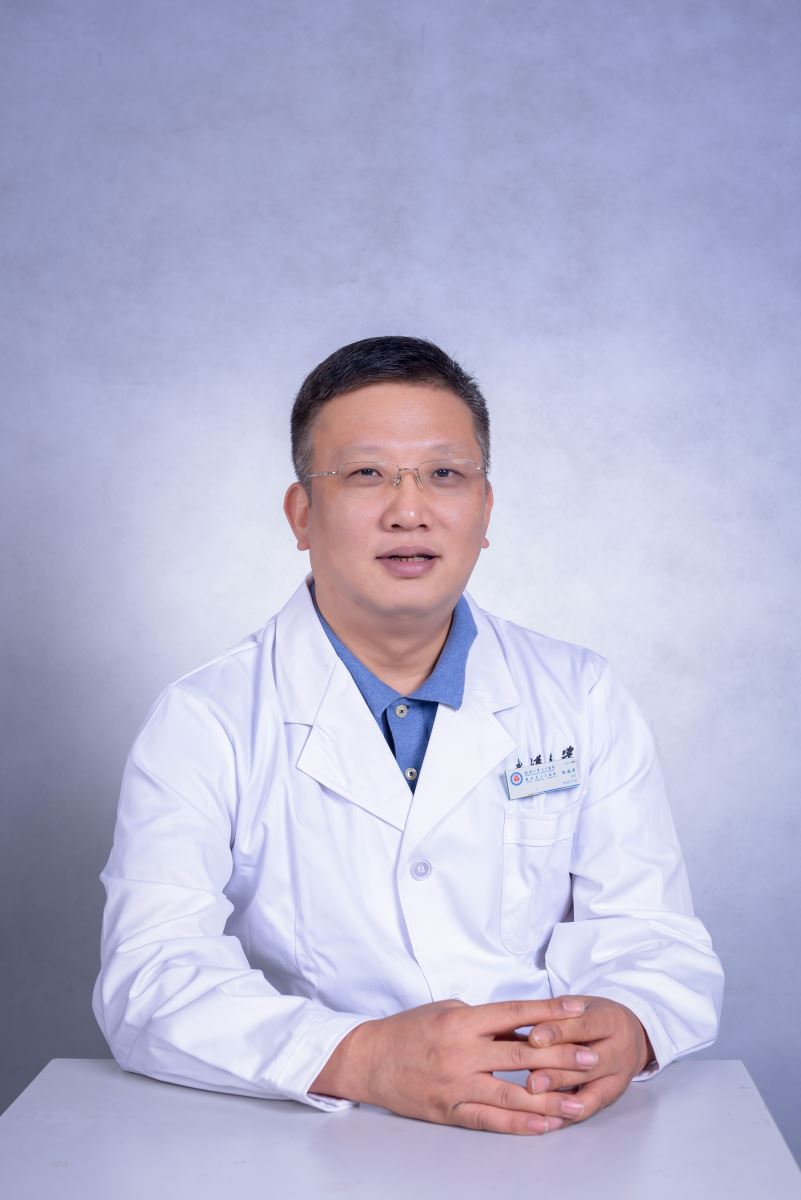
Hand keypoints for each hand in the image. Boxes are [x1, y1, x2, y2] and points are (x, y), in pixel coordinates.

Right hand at [312, 996, 596, 1134]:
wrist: (369, 1059)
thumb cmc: (408, 1030)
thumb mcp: (446, 1011)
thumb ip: (483, 1020)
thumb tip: (521, 1026)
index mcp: (462, 1022)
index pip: (515, 1014)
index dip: (550, 1012)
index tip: (580, 1010)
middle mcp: (462, 1053)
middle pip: (522, 1055)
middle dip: (561, 1057)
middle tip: (592, 1059)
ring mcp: (456, 1085)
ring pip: (512, 1094)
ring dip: (549, 1099)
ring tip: (579, 1102)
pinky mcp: (449, 1111)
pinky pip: (490, 1120)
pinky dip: (519, 1125)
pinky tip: (544, 1126)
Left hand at [524, 996, 653, 1123]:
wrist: (633, 1035)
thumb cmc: (596, 1017)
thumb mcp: (582, 1005)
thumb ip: (557, 1014)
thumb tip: (526, 1027)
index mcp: (611, 1020)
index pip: (584, 1027)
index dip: (558, 1033)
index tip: (534, 1038)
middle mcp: (619, 1050)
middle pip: (588, 1064)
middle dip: (558, 1073)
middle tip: (531, 1081)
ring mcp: (619, 1077)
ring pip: (590, 1090)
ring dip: (561, 1098)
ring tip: (535, 1100)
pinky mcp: (613, 1096)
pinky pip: (590, 1108)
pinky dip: (568, 1116)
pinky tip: (547, 1120)